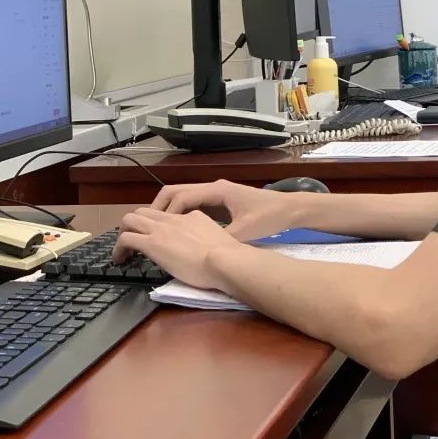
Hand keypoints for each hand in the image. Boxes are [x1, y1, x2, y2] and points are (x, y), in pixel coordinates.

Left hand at [114, 208, 238, 290]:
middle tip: (134, 241)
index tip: (158, 239)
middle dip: (135, 224)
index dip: (159, 226)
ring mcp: (161, 230)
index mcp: (193, 217)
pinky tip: (120, 260)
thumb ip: (209, 240)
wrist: (225, 260)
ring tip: (123, 249)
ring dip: (123, 232)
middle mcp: (174, 219)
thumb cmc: (229, 258)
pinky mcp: (152, 244)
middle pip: (145, 211)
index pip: (169, 216)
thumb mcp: (219, 241)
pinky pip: (126, 239)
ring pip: (131, 219)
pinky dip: (119, 248)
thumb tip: (208, 250)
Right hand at [150, 179, 303, 241]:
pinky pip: (195, 202)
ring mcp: (218, 192)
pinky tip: (179, 228)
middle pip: (178, 191)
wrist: (291, 208)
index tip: (153, 226)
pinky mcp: (223, 200)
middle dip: (160, 206)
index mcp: (217, 191)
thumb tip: (201, 251)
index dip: (165, 211)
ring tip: (156, 227)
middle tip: (146, 224)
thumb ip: (223, 238)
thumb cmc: (269, 216)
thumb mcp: (245, 231)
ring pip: (185, 196)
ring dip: (170, 209)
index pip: (182, 196)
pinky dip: (182, 211)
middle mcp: (215, 187)